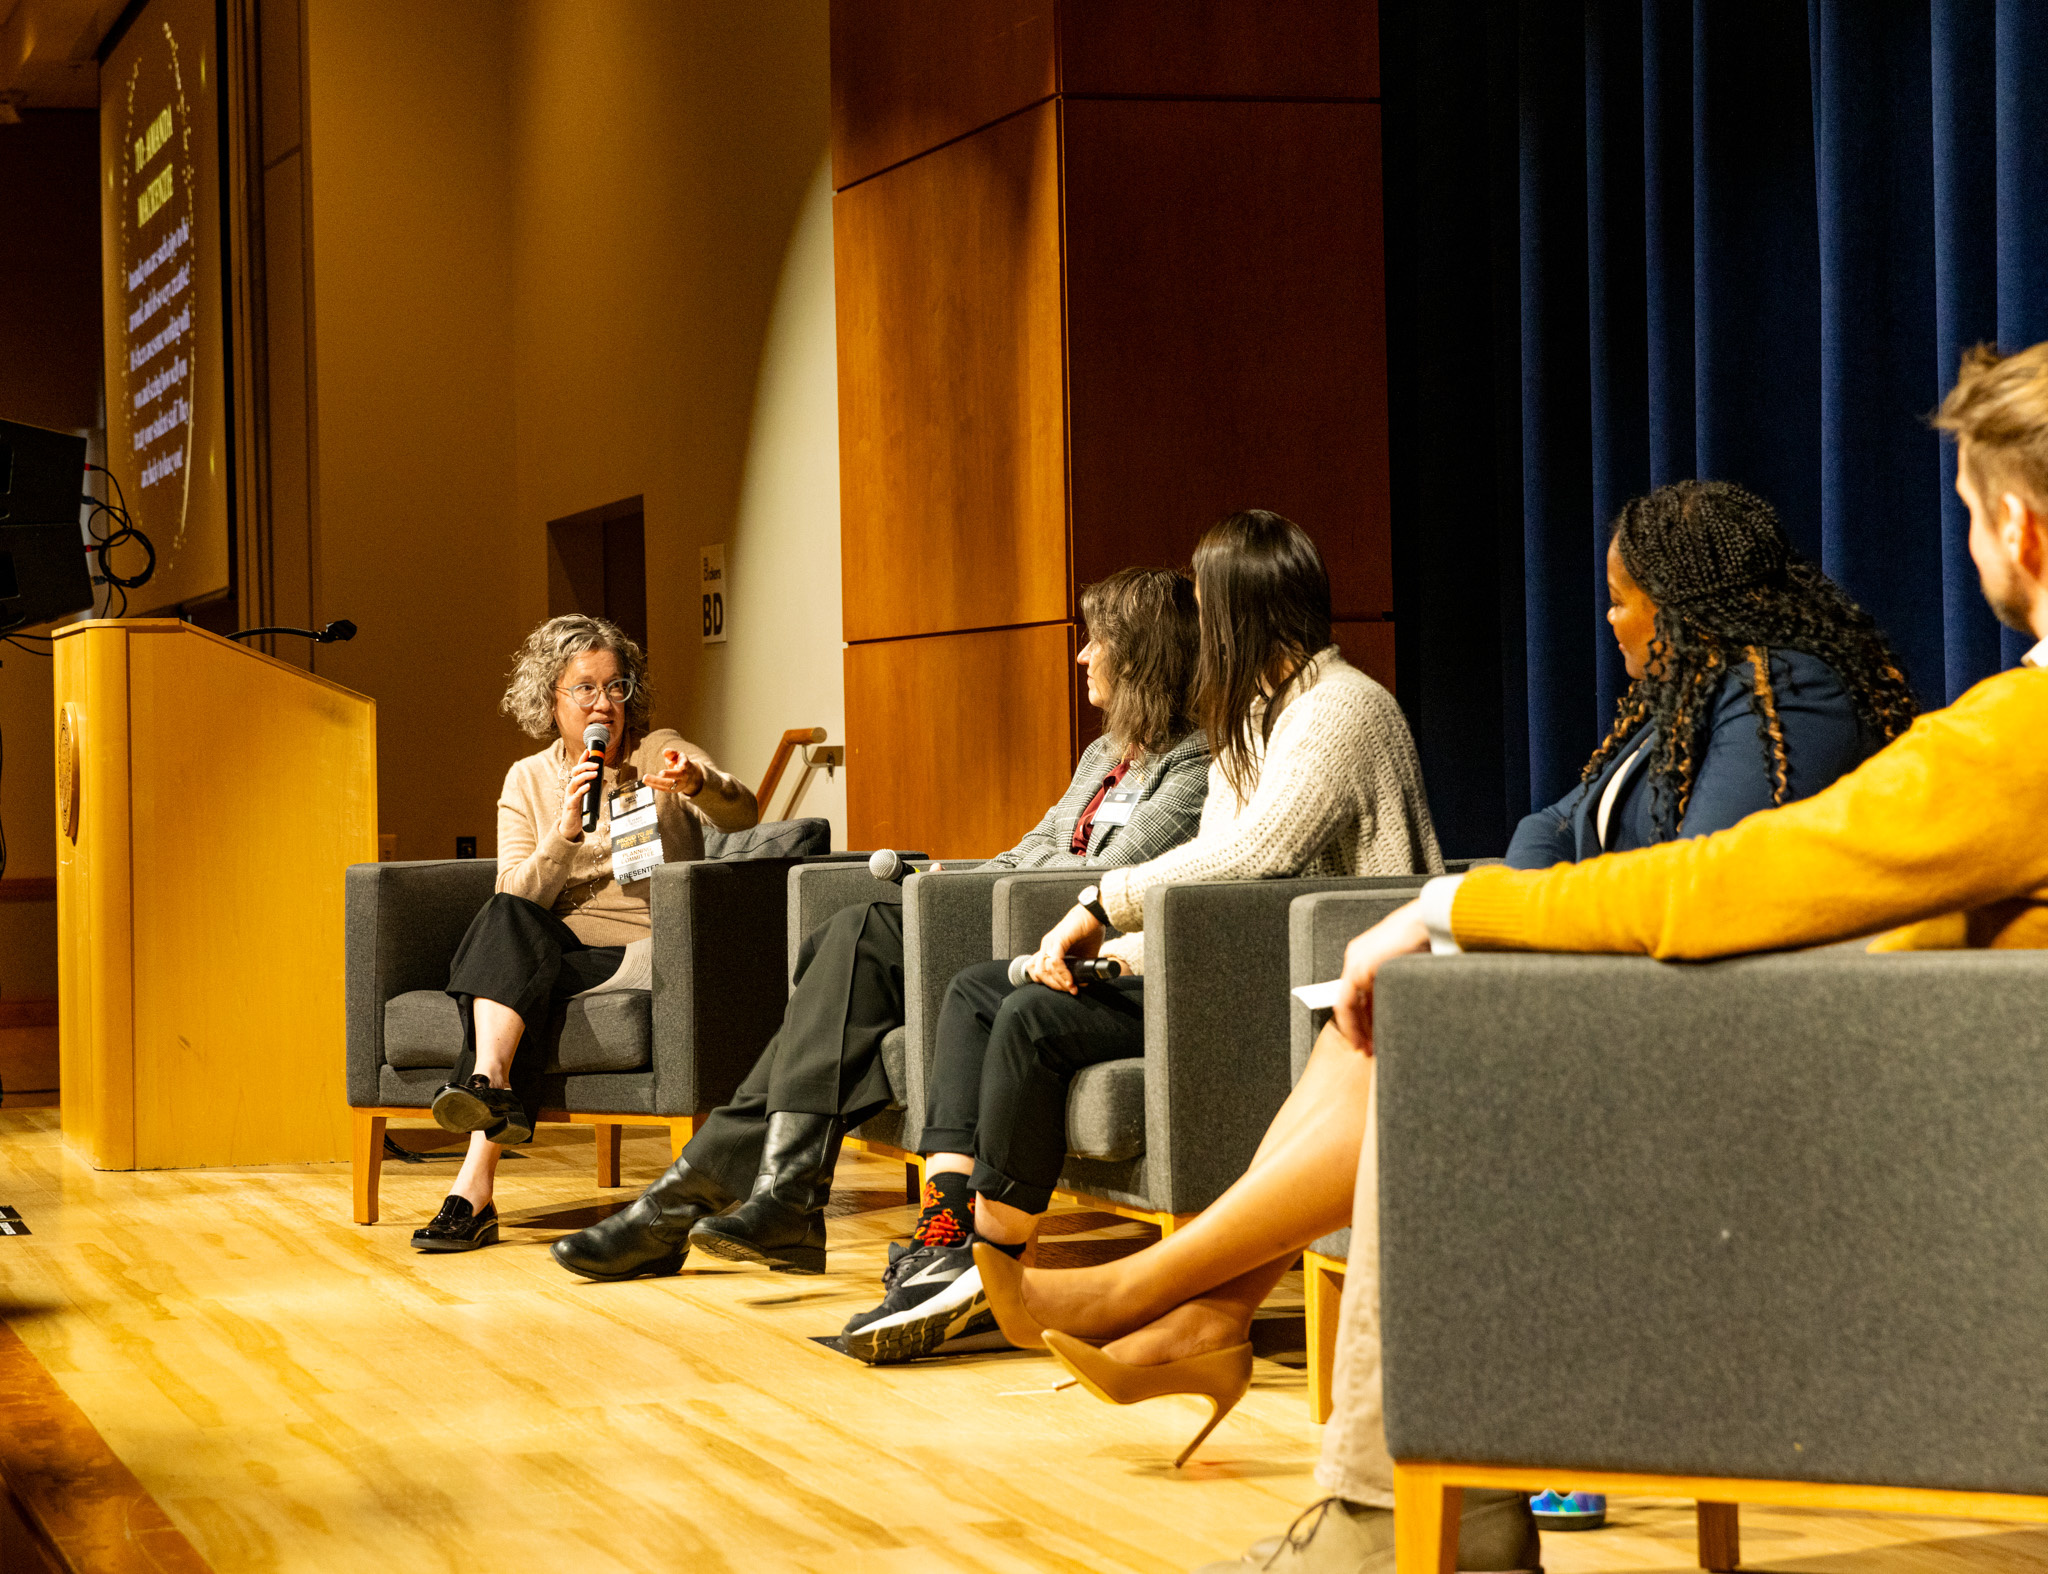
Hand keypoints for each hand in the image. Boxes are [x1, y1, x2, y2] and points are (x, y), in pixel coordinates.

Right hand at [558, 755, 602, 841]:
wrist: (570, 827)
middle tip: (597, 764)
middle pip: (575, 772)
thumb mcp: (589, 798)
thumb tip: (604, 780)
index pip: (578, 769)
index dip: (582, 759)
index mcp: (575, 785)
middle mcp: (571, 788)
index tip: (588, 751)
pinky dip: (582, 790)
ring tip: (595, 773)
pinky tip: (588, 786)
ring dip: (585, 776)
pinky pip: (575, 795)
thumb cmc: (579, 811)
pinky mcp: (570, 805)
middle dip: (585, 766)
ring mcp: (569, 796)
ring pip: (574, 781)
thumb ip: (595, 789)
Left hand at [645, 747, 704, 796]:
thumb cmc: (681, 763)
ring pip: (668, 785)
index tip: (680, 765)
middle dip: (666, 775)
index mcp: (687, 766)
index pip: (686, 765)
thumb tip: (665, 752)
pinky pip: (664, 788)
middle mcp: (684, 776)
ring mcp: (680, 785)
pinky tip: (646, 782)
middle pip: (676, 777)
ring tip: (644, 778)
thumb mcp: (679, 756)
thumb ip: (672, 753)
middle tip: (656, 773)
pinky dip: (654, 785)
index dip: (684, 764)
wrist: (691, 776)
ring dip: (655, 782)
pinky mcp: (674, 790)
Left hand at [1024, 904, 1104, 993]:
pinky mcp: (1058, 940)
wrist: (1096, 914)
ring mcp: (1050, 942)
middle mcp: (1046, 945)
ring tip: (1071, 987)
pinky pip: (1054, 962)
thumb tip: (1081, 983)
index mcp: (1049, 948)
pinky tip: (1071, 981)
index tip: (1065, 989)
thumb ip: (1079, 968)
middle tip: (1069, 990)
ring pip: (1044, 969)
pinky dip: (1062, 974)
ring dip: (1057, 982)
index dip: (1049, 983)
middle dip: (1053, 986)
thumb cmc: (1090, 931)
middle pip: (1038, 973)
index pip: (1037, 970)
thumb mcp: (1083, 955)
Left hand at [1331, 900, 1430, 1050]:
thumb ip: (1400, 982)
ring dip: (1356, 1030)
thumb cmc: (1430, 937)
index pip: (1360, 992)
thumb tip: (1403, 1005)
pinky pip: (1346, 1004)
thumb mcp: (1411, 965)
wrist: (1431, 920)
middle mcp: (1357, 957)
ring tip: (1367, 1050)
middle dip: (1360, 1028)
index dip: (1366, 1017)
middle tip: (1369, 1050)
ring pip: (1347, 1005)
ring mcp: (1355, 962)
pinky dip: (1351, 1024)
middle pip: (1353, 1000)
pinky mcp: (1358, 968)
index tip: (1374, 1036)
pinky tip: (1361, 1040)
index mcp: (1369, 954)